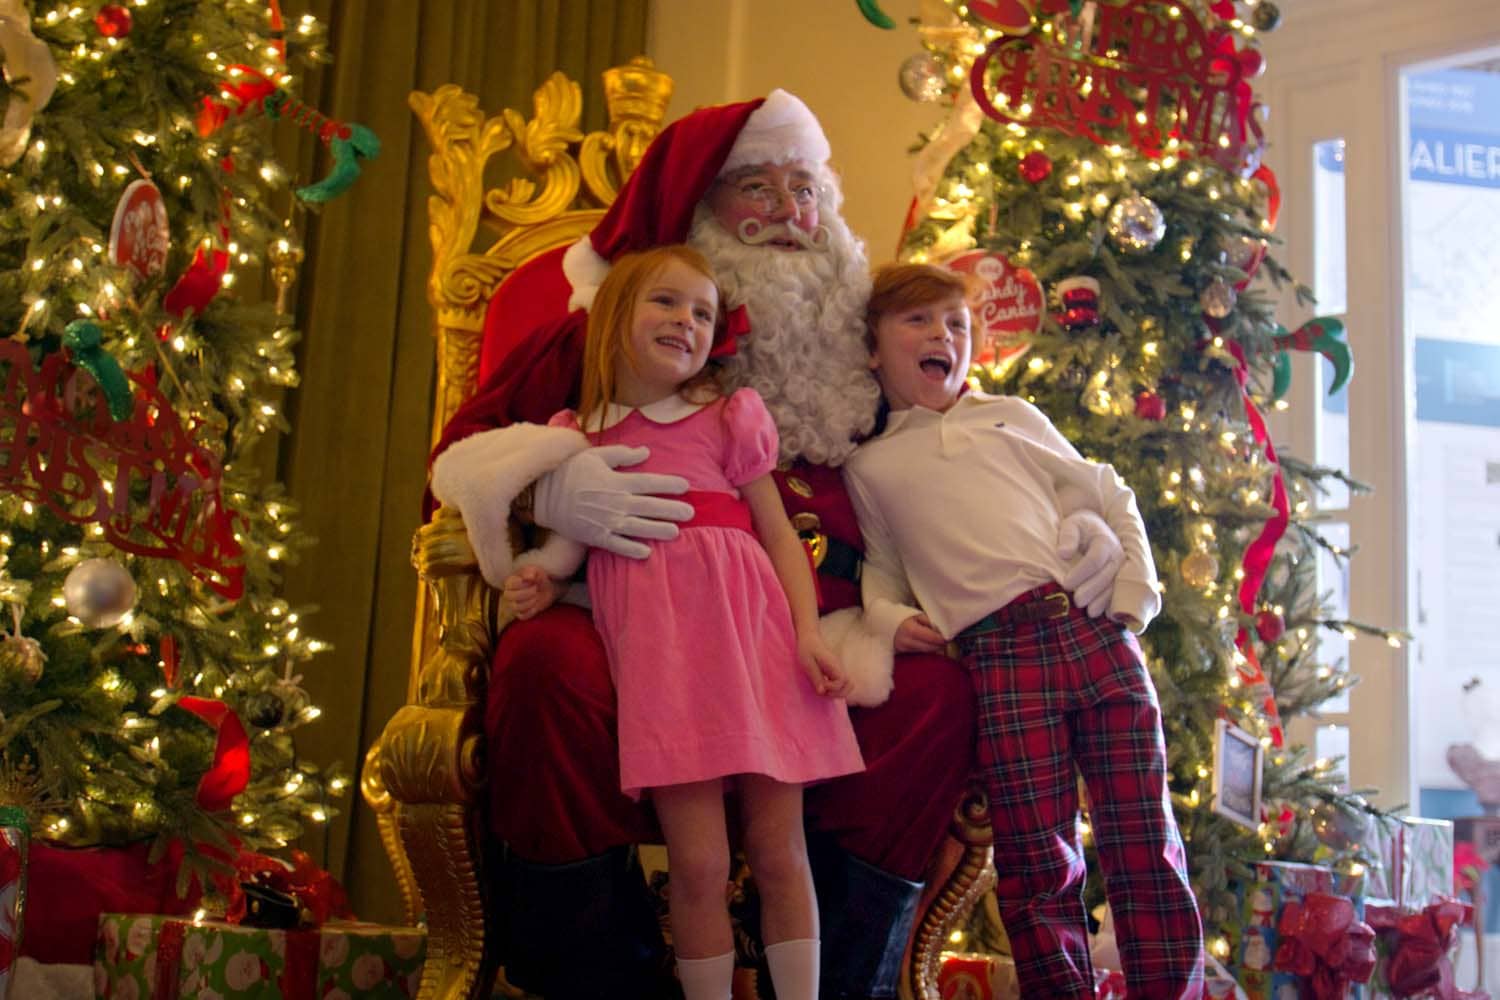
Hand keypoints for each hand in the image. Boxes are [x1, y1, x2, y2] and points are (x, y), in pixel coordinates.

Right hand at [503, 565, 556, 619]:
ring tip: (536, 597)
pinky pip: (522, 616)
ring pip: (515, 607)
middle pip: (509, 596)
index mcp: (510, 582)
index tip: (531, 580)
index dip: (521, 583)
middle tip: (535, 589)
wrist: (547, 588)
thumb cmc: (538, 578)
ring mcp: (514, 605)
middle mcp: (509, 594)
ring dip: (529, 602)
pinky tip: (536, 605)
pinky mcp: (521, 614)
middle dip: (525, 593)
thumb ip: (531, 572)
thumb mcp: (536, 571)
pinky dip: (531, 611)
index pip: (509, 584)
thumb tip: (528, 577)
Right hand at [533, 445, 693, 558]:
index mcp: (617, 481)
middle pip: (650, 507)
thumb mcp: (595, 455)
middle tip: (691, 513)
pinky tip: (647, 552)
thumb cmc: (570, 470)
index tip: (686, 486)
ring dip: (659, 530)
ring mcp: (607, 522)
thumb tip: (646, 452)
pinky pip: (618, 545)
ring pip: (639, 528)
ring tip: (676, 532)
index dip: (670, 485)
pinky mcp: (596, 536)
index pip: (650, 483)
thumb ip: (622, 454)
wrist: (543, 494)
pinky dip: (633, 550)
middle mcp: (616, 503)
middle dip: (672, 510)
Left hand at [798, 632, 851, 698]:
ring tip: (824, 690)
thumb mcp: (807, 663)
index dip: (832, 687)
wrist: (809, 638)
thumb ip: (815, 677)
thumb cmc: (807, 649)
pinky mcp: (834, 672)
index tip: (820, 684)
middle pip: (850, 685)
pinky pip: (841, 684)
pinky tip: (823, 686)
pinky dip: (835, 689)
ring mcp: (838, 671)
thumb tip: (822, 692)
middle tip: (825, 691)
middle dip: (838, 693)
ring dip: (838, 692)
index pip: (841, 681)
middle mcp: (839, 669)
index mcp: (833, 665)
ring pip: (847, 685)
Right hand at [894, 613, 946, 652]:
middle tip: (946, 640)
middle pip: (930, 648)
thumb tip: (942, 629)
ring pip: (925, 652)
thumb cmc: (900, 616)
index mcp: (911, 630)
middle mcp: (907, 642)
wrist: (882, 622)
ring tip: (938, 642)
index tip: (948, 636)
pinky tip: (928, 644)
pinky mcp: (902, 653)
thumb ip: (929, 621)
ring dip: (934, 648)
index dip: (942, 638)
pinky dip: (925, 649)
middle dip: (940, 645)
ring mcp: (904, 649)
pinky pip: (919, 653)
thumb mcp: (915, 614)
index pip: (933, 638)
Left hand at [1057, 509, 1124, 616]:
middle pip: (1106, 575)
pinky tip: (1100, 613)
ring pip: (1114, 586)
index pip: (1095, 559)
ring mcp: (1121, 568)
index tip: (1065, 583)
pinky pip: (1118, 593)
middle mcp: (1117, 555)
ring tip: (1089, 612)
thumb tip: (1063, 554)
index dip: (1081, 573)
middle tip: (1077, 601)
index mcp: (1105, 541)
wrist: (1094, 530)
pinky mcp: (1121, 579)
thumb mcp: (1071, 525)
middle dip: (1092, 590)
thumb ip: (1068, 537)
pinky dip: (1110, 604)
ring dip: (1103, 600)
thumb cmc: (1079, 529)